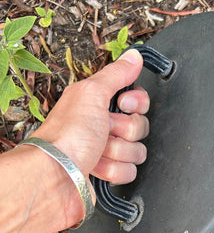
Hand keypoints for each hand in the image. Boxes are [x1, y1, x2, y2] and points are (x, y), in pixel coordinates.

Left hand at [31, 49, 149, 184]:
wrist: (54, 175)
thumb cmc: (66, 137)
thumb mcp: (91, 93)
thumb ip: (116, 74)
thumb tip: (134, 57)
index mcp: (97, 104)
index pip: (136, 100)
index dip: (136, 103)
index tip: (122, 105)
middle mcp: (102, 126)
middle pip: (140, 126)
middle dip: (125, 131)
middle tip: (104, 131)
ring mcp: (106, 151)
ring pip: (137, 151)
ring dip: (118, 153)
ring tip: (97, 152)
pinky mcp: (109, 173)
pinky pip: (130, 172)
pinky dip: (114, 171)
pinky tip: (97, 168)